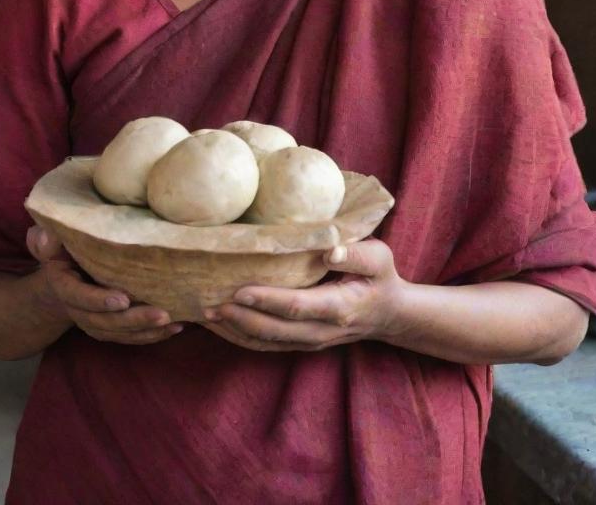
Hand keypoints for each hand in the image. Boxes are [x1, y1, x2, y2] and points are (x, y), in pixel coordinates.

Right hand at [26, 225, 184, 345]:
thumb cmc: (62, 255)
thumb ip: (48, 241)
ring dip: (147, 331)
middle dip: (134, 320)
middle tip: (162, 314)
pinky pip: (130, 337)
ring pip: (120, 333)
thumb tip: (42, 234)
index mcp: (64, 287)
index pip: (79, 297)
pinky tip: (176, 327)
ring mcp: (95, 323)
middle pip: (105, 322)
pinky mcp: (110, 330)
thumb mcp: (52, 245)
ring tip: (174, 322)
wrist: (58, 287)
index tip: (123, 298)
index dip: (99, 300)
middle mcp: (79, 311)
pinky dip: (153, 335)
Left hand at [201, 238, 405, 351]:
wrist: (388, 315)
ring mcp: (310, 341)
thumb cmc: (380, 278)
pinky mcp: (301, 343)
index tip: (240, 291)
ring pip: (268, 342)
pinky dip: (242, 337)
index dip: (268, 300)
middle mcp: (321, 330)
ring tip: (206, 316)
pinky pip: (268, 345)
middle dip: (241, 319)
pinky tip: (220, 325)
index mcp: (339, 308)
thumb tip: (329, 250)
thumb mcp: (379, 258)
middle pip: (276, 330)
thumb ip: (356, 254)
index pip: (298, 306)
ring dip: (236, 331)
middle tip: (210, 304)